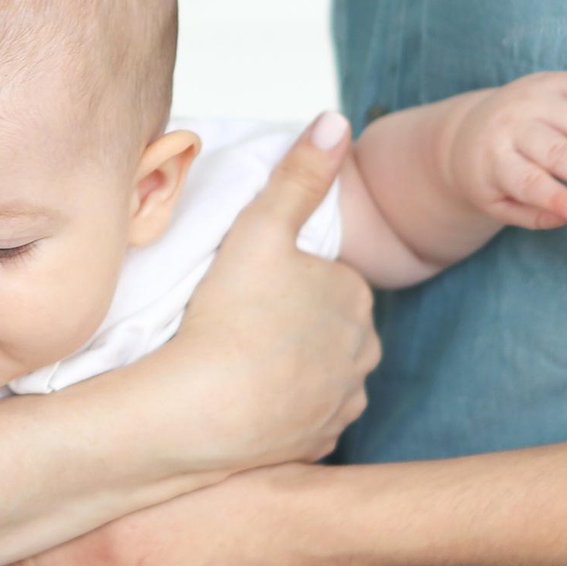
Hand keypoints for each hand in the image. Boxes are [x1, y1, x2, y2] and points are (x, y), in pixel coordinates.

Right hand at [148, 112, 377, 471]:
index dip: (285, 278)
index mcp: (356, 298)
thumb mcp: (260, 229)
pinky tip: (246, 401)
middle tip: (237, 321)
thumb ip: (300, 174)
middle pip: (326, 327)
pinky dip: (280, 412)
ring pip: (318, 374)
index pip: (327, 278)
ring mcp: (341, 405)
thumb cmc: (229, 316)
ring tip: (239, 362)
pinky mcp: (316, 446)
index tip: (247, 286)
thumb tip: (338, 119)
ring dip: (288, 368)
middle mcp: (363, 354)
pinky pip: (301, 420)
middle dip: (293, 323)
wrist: (203, 413)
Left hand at [435, 71, 566, 228]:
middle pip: (555, 151)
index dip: (555, 197)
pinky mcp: (549, 81)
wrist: (467, 130)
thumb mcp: (496, 203)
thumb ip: (531, 215)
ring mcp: (531, 99)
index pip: (527, 180)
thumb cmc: (490, 176)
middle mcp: (511, 124)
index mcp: (493, 158)